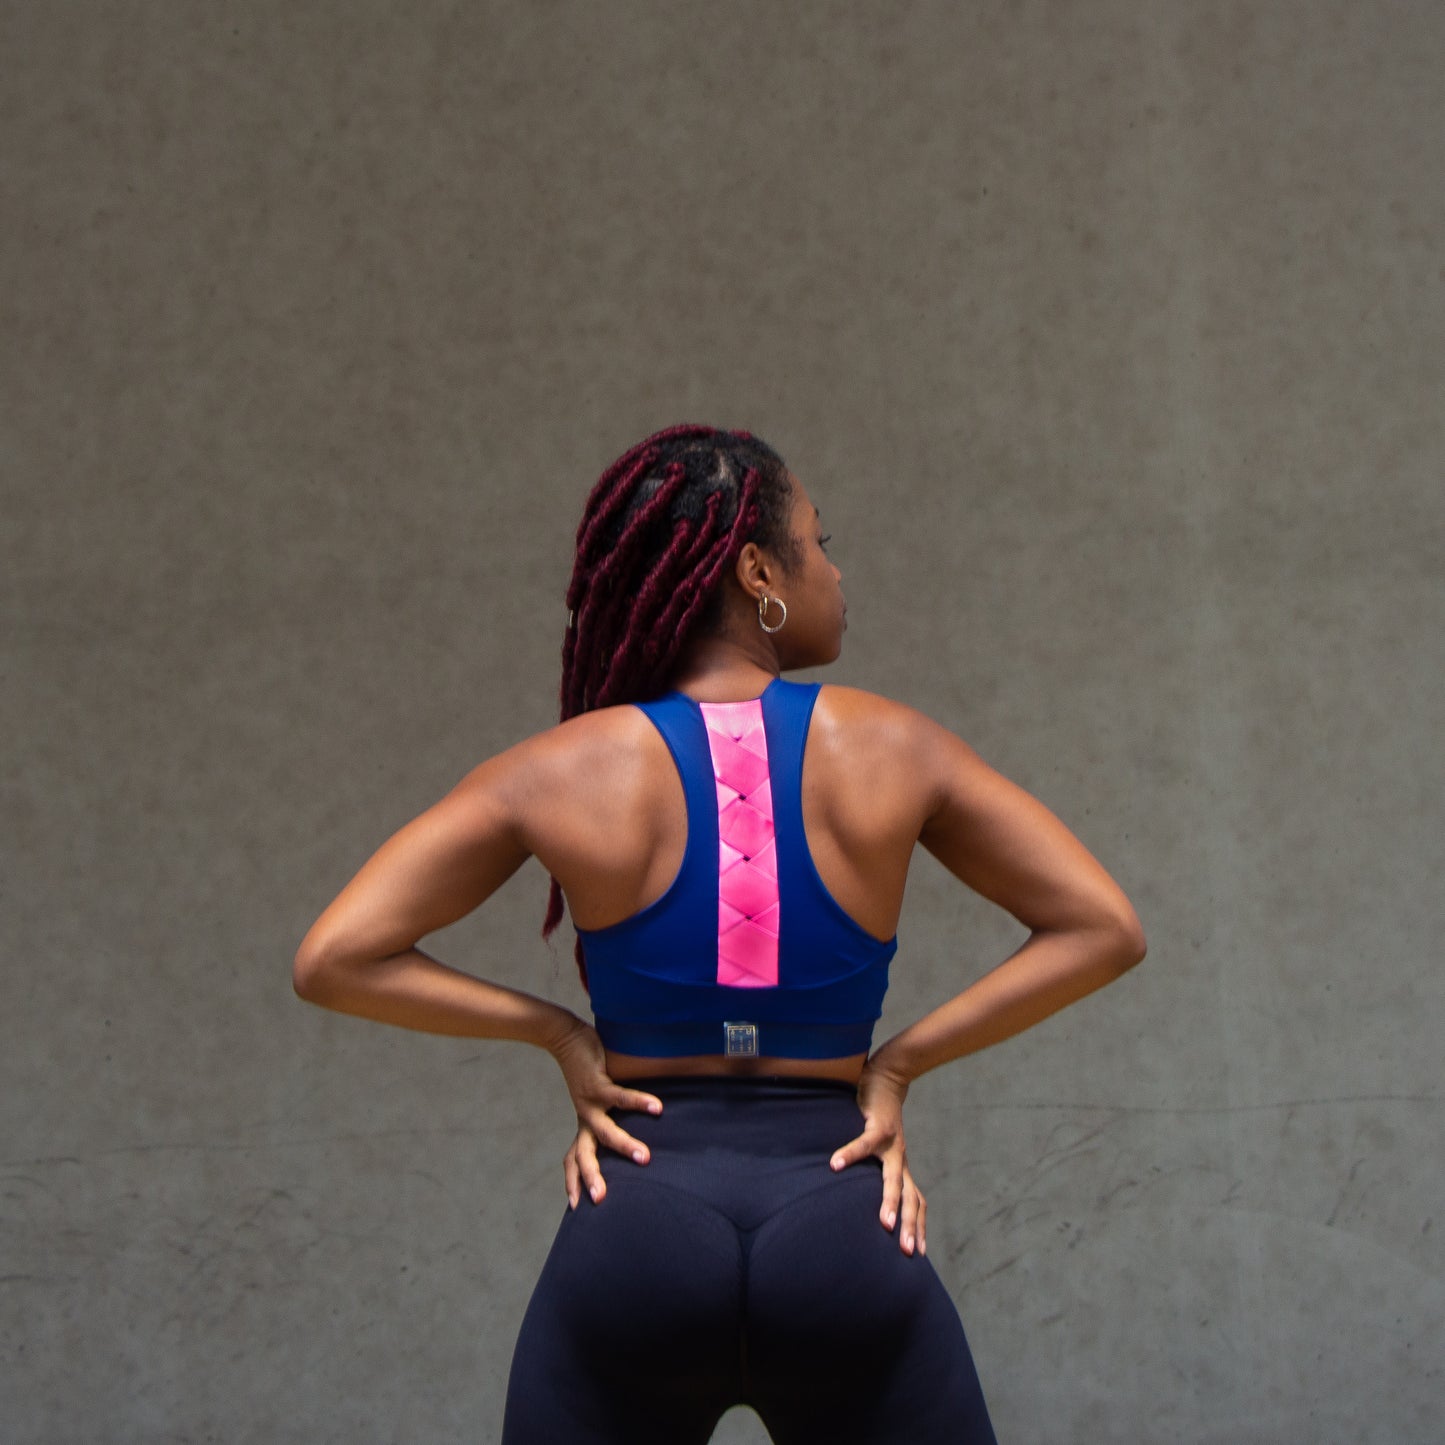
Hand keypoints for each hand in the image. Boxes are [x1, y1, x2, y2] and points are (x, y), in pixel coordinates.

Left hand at [550, 1019, 662, 1208]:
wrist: (566, 1038)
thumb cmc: (587, 1068)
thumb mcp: (596, 1098)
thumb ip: (612, 1113)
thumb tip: (639, 1124)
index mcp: (584, 1124)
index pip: (573, 1159)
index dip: (572, 1182)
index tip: (575, 1207)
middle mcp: (584, 1118)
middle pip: (584, 1156)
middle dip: (593, 1178)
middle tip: (603, 1199)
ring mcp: (589, 1103)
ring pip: (605, 1132)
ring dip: (624, 1146)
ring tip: (645, 1159)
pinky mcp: (598, 1085)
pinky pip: (621, 1097)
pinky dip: (639, 1103)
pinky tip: (658, 1108)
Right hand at [829, 1058, 926, 1255]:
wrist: (886, 1079)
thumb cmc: (877, 1118)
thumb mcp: (878, 1148)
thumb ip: (872, 1169)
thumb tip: (857, 1195)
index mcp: (901, 1168)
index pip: (916, 1203)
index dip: (918, 1227)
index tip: (918, 1253)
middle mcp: (901, 1159)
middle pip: (911, 1198)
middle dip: (909, 1225)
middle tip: (907, 1251)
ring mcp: (892, 1144)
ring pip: (894, 1178)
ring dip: (890, 1201)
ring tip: (883, 1224)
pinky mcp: (879, 1126)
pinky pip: (863, 1143)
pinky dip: (850, 1154)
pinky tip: (835, 1164)